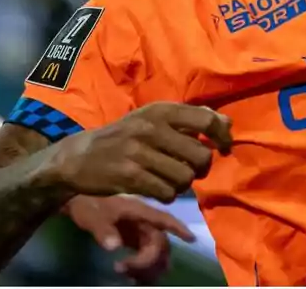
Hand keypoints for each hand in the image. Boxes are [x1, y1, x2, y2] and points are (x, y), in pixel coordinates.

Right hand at [45, 102, 232, 202]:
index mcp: (161, 110)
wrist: (79, 156)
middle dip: (201, 169)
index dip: (222, 136)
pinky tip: (157, 189)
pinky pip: (167, 193)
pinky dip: (167, 195)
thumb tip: (226, 122)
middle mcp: (151, 128)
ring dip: (183, 185)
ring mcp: (139, 152)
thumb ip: (190, 119)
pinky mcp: (130, 176)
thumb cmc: (124, 136)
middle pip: (200, 155)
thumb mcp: (153, 119)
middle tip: (190, 171)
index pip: (206, 119)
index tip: (224, 148)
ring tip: (171, 181)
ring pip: (185, 178)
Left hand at [64, 195, 193, 284]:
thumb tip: (115, 248)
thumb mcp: (92, 215)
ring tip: (125, 274)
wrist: (78, 202)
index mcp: (139, 211)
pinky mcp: (133, 240)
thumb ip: (103, 230)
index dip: (178, 228)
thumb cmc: (87, 204)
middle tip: (122, 269)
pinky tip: (129, 275)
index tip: (192, 239)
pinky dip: (142, 269)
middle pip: (160, 243)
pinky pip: (146, 256)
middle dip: (148, 261)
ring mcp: (139, 232)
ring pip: (155, 252)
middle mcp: (144, 222)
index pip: (164, 219)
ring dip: (147, 268)